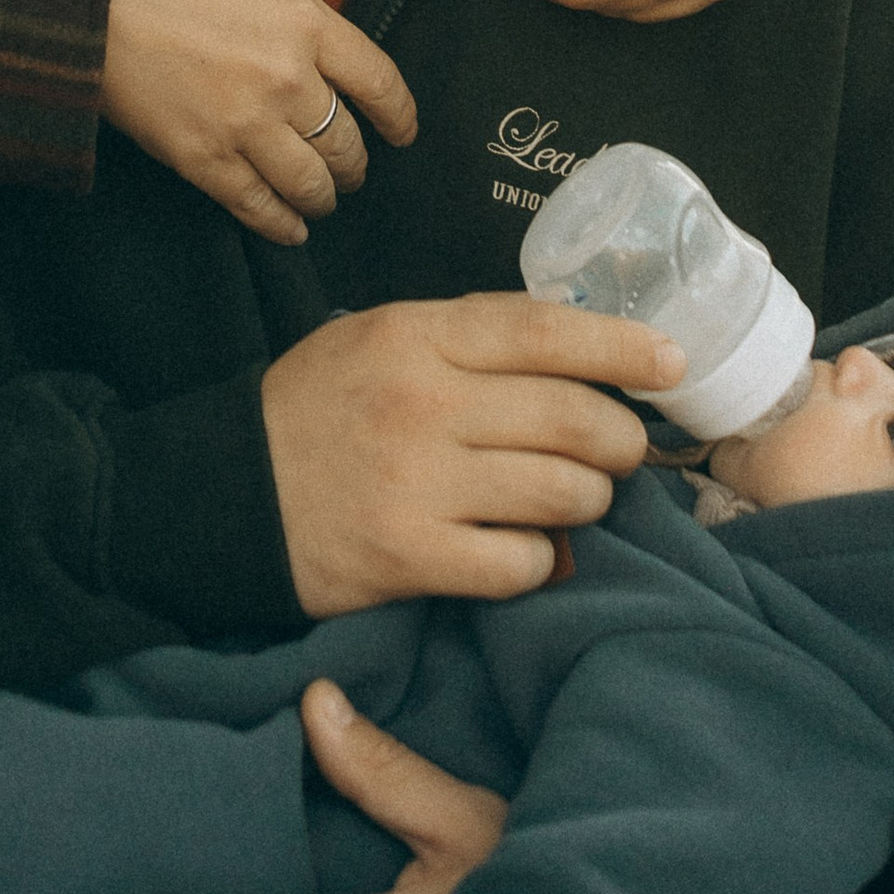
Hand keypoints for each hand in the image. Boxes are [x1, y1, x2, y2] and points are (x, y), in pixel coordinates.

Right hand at [102, 0, 416, 243]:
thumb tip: (313, 46)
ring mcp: (247, 125)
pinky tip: (291, 229)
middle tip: (350, 168)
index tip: (403, 132)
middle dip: (355, 163)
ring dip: (323, 196)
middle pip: (347, 142)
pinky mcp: (203, 159)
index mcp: (307, 23)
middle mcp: (289, 80)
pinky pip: (258, 206)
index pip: (380, 83)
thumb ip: (294, 12)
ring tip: (321, 198)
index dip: (399, 117)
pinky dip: (281, 225)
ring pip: (311, 183)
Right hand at [260, 294, 681, 615]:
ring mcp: (416, 482)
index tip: (670, 361)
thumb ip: (467, 337)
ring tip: (573, 498)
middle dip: (620, 439)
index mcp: (417, 335)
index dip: (622, 346)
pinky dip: (539, 560)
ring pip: (561, 492)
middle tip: (620, 449)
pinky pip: (520, 562)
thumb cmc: (315, 410)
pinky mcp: (408, 556)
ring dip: (588, 500)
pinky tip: (523, 549)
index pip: (545, 330)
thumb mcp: (379, 338)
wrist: (223, 494)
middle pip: (572, 416)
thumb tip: (576, 348)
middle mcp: (422, 402)